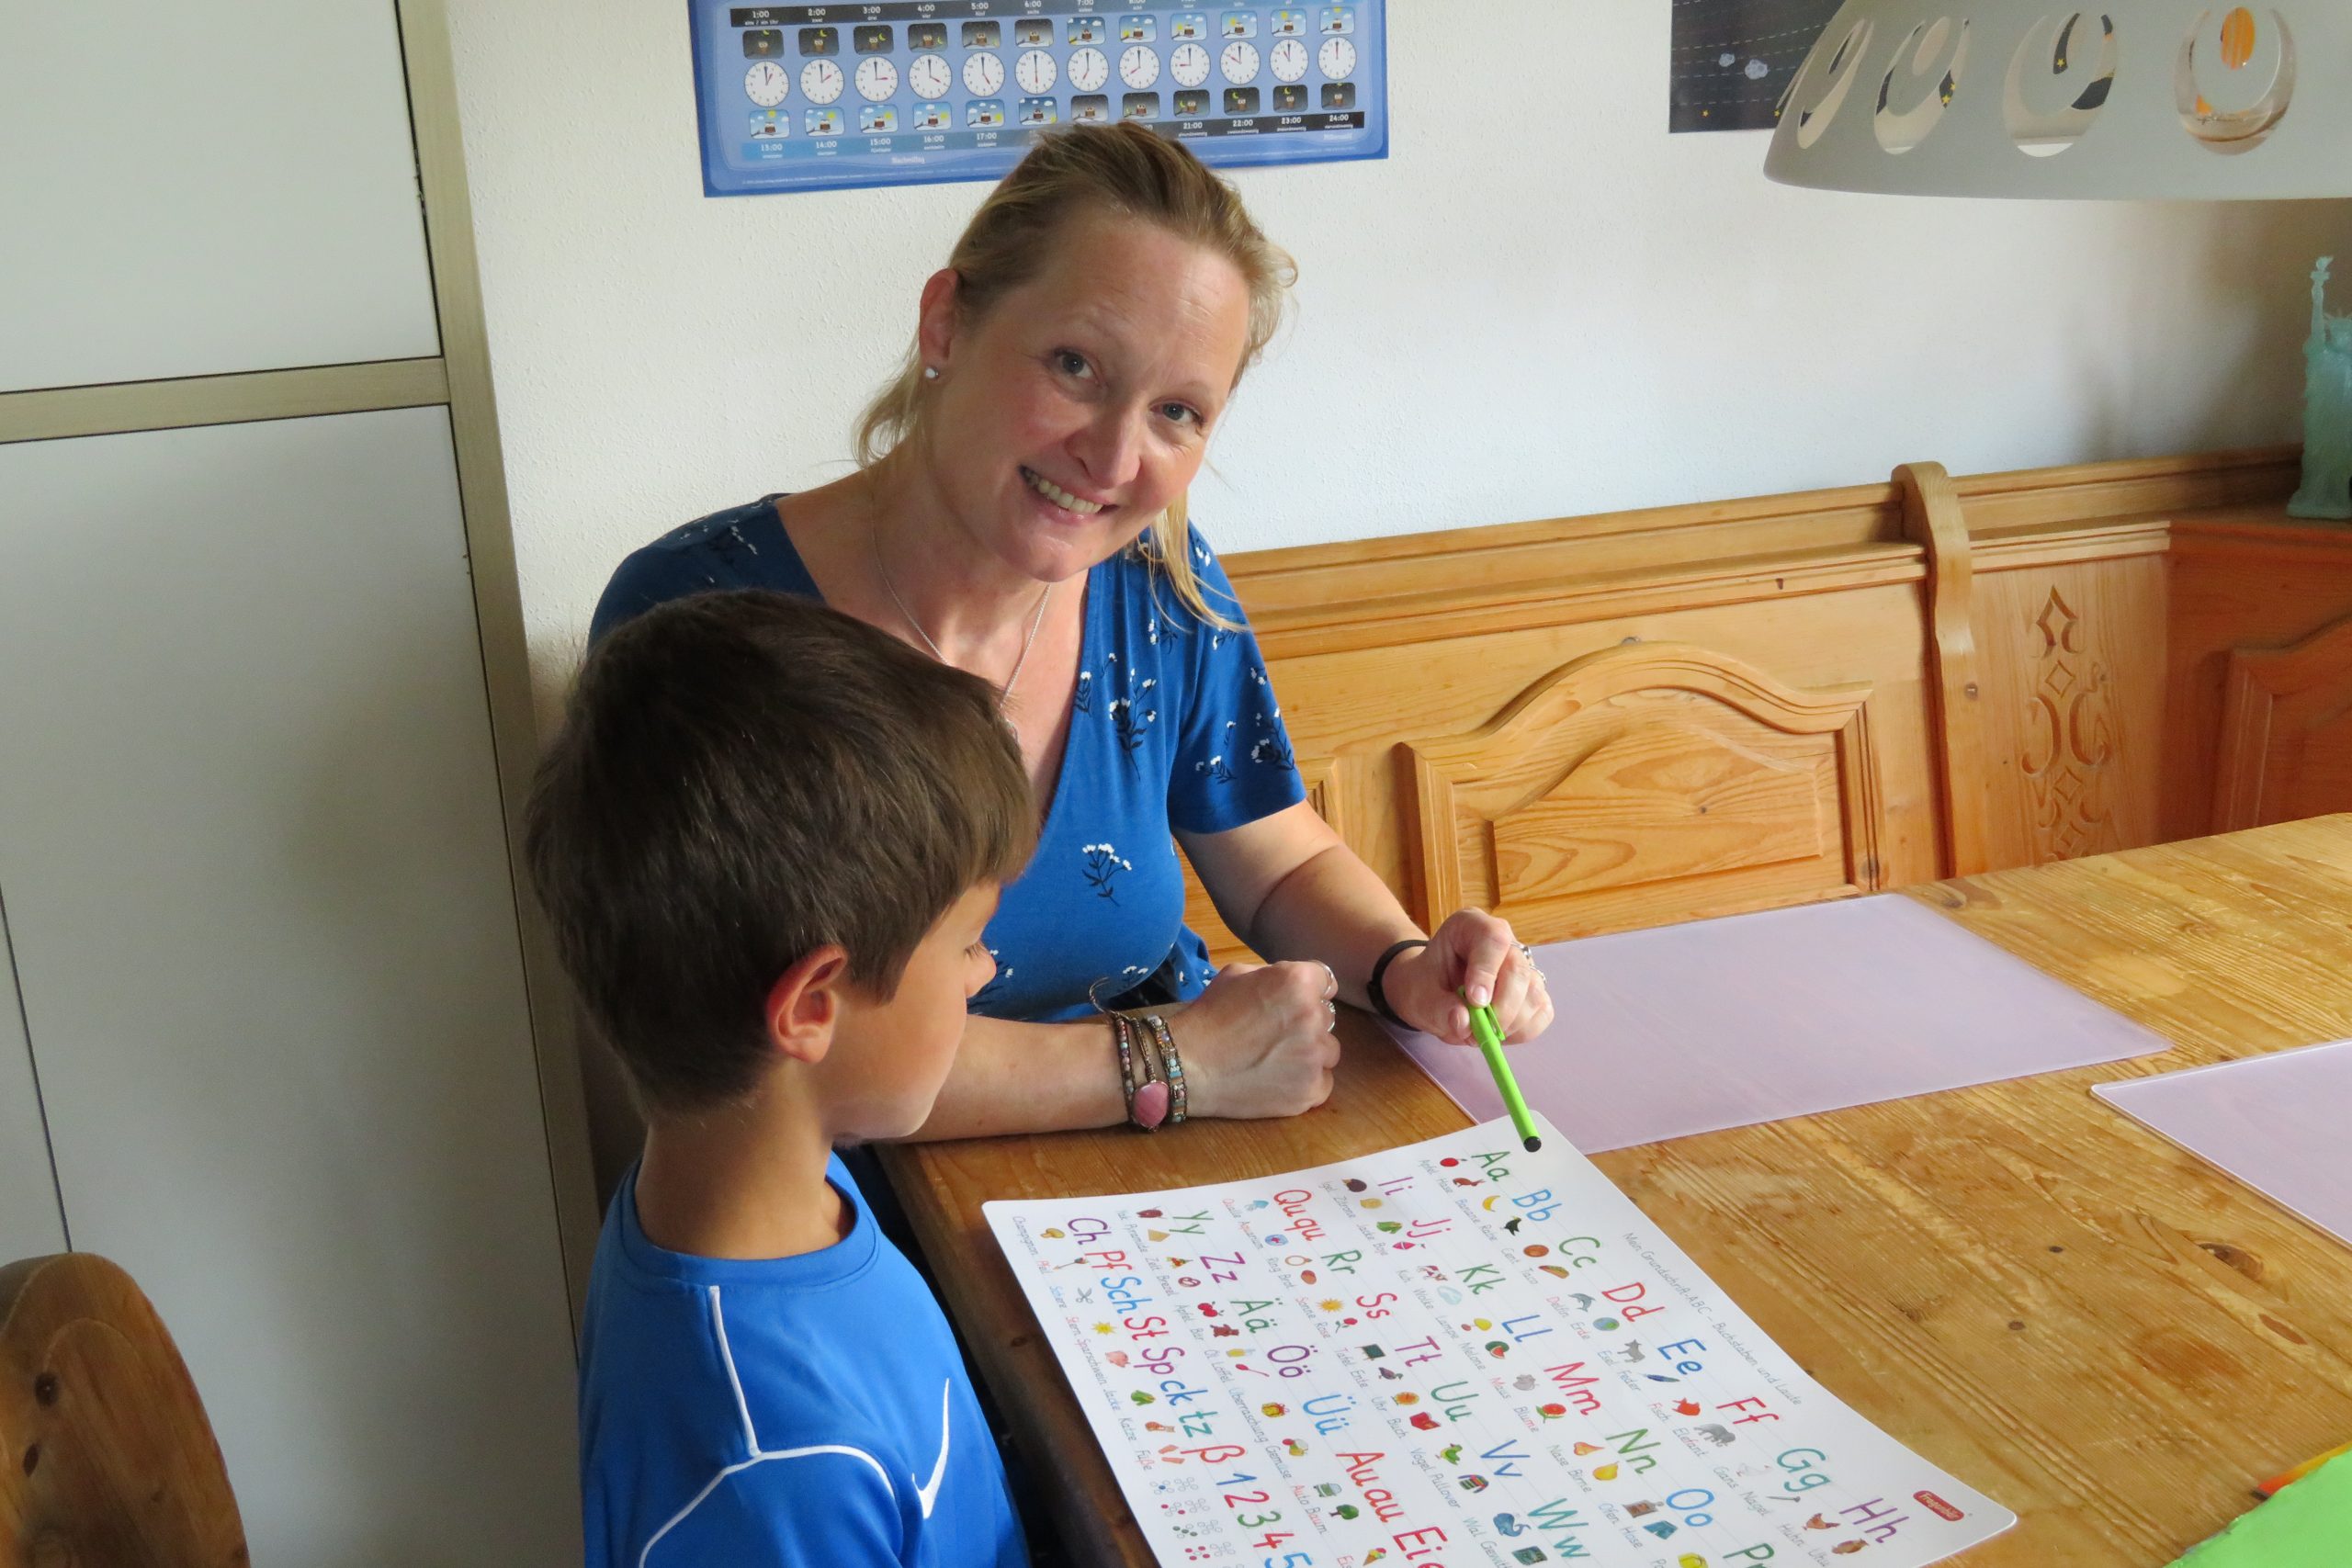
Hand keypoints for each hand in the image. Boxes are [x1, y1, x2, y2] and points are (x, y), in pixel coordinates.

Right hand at [1164, 959, 1341, 1119]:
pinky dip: (1306, 1082)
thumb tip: (1288, 983)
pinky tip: (1279, 1080)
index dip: (1308, 992)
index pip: (1326, 981)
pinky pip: (1323, 1082)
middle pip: (1327, 1016)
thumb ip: (1272, 974)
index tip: (1292, 1004)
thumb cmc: (1209, 1016)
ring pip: (1329, 1050)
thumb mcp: (1236, 974)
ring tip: (1276, 1059)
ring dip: (1310, 1052)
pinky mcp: (1311, 1090)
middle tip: (1275, 1033)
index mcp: (1298, 982)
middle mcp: (1314, 1016)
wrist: (1188, 1064)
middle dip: (1306, 1022)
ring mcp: (1315, 1056)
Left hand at [1382, 909, 1553, 1047]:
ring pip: (1534, 993)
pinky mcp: (1532, 990)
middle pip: (1518, 970)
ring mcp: (1522, 965)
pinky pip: (1541, 1012)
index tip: (1475, 1002)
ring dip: (1511, 1023)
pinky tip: (1498, 1031)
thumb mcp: (1418, 997)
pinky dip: (1522, 1030)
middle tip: (1477, 1031)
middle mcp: (1503, 941)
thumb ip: (1438, 1009)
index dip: (1487, 972)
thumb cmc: (1424, 985)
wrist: (1431, 992)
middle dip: (1501, 1008)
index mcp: (1470, 926)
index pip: (1494, 938)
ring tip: (1481, 1031)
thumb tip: (1464, 1022)